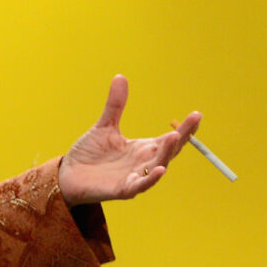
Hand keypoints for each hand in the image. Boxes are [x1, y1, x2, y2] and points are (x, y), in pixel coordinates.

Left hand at [58, 75, 199, 206]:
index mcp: (143, 149)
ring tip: (174, 137)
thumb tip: (121, 76)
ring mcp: (134, 177)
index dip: (184, 128)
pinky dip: (150, 179)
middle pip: (168, 151)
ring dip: (166, 154)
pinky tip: (159, 170)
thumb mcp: (105, 126)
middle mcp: (143, 163)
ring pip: (157, 167)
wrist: (69, 175)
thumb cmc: (89, 154)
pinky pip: (140, 185)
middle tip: (193, 121)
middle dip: (181, 137)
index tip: (197, 114)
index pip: (169, 138)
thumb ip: (116, 105)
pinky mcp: (122, 189)